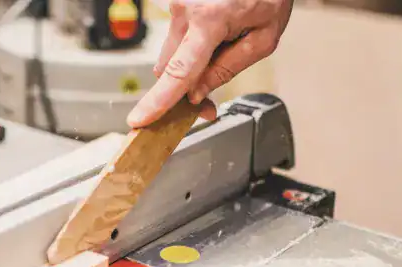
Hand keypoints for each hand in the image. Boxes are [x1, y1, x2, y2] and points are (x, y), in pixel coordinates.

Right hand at [126, 0, 292, 126]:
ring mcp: (176, 4)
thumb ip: (228, 69)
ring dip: (190, 63)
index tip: (138, 120)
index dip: (158, 101)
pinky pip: (176, 38)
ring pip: (172, 55)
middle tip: (208, 103)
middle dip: (186, 87)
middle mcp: (184, 10)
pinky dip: (191, 46)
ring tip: (223, 46)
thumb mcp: (264, 37)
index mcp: (209, 19)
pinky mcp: (175, 3)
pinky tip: (215, 34)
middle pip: (170, 68)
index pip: (180, 72)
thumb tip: (197, 94)